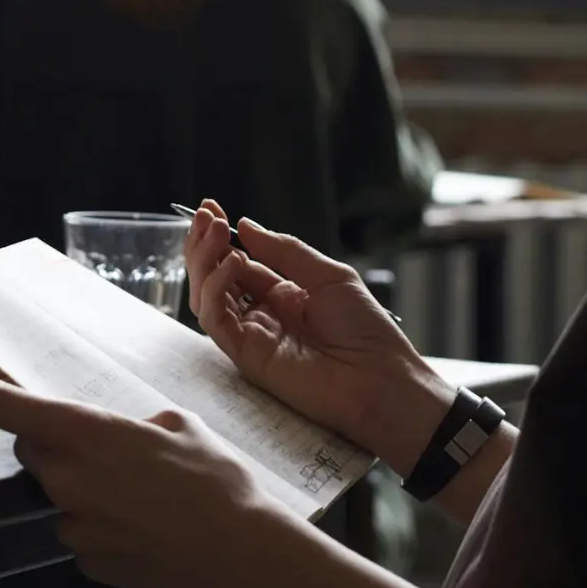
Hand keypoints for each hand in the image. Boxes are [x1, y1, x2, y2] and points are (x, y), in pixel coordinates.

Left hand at [0, 377, 308, 587]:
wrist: (240, 555)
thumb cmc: (216, 483)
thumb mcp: (181, 426)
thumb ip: (136, 424)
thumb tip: (128, 433)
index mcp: (86, 434)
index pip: (3, 409)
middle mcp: (68, 480)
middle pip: (33, 453)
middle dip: (58, 447)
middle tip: (103, 450)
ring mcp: (76, 527)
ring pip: (61, 498)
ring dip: (86, 492)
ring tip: (140, 497)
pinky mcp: (89, 563)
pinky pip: (84, 536)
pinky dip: (104, 529)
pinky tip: (145, 529)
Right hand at [182, 201, 451, 473]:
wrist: (382, 379)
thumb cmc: (366, 329)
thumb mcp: (328, 275)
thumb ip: (285, 251)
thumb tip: (245, 226)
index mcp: (283, 296)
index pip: (239, 263)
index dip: (222, 237)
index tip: (210, 208)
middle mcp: (262, 315)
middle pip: (216, 279)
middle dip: (205, 245)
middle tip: (204, 216)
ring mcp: (252, 336)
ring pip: (207, 298)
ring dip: (204, 262)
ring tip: (213, 233)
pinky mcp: (246, 357)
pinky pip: (216, 322)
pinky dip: (215, 290)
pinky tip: (230, 264)